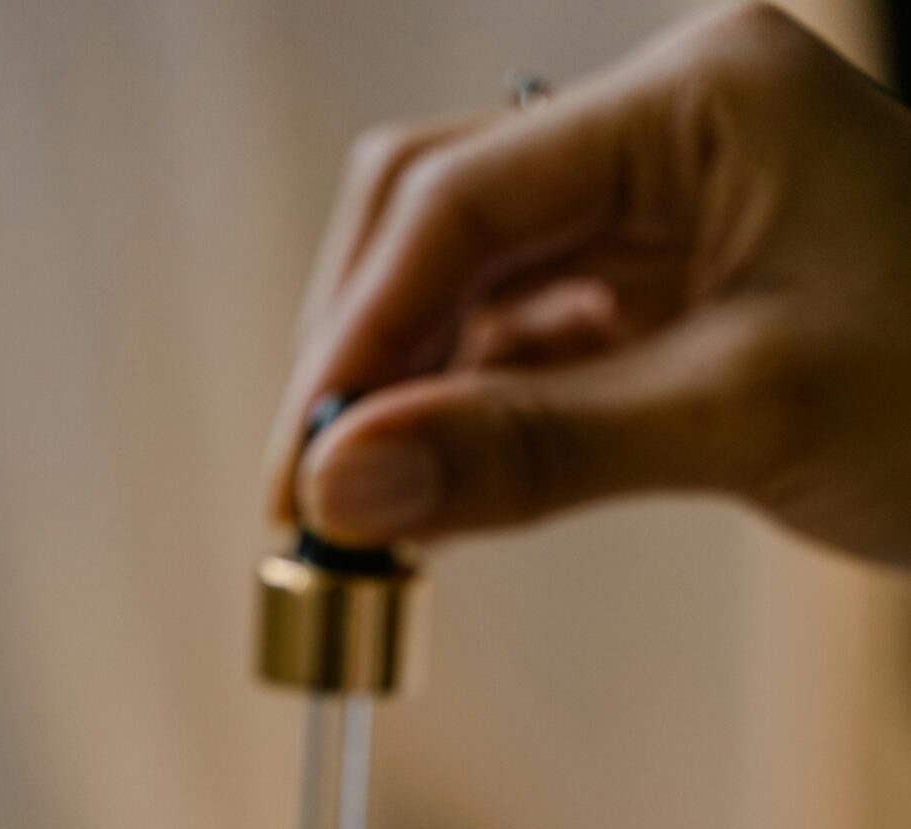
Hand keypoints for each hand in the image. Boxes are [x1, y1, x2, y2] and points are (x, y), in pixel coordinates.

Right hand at [266, 5, 910, 566]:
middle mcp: (668, 127)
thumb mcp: (743, 420)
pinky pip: (525, 344)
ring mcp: (664, 208)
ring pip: (469, 286)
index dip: (358, 333)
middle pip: (437, 216)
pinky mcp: (665, 292)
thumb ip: (533, 451)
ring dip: (403, 398)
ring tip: (355, 521)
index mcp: (704, 94)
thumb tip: (344, 489)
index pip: (463, 195)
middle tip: (303, 501)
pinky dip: (469, 420)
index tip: (297, 466)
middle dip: (360, 354)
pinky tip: (430, 500)